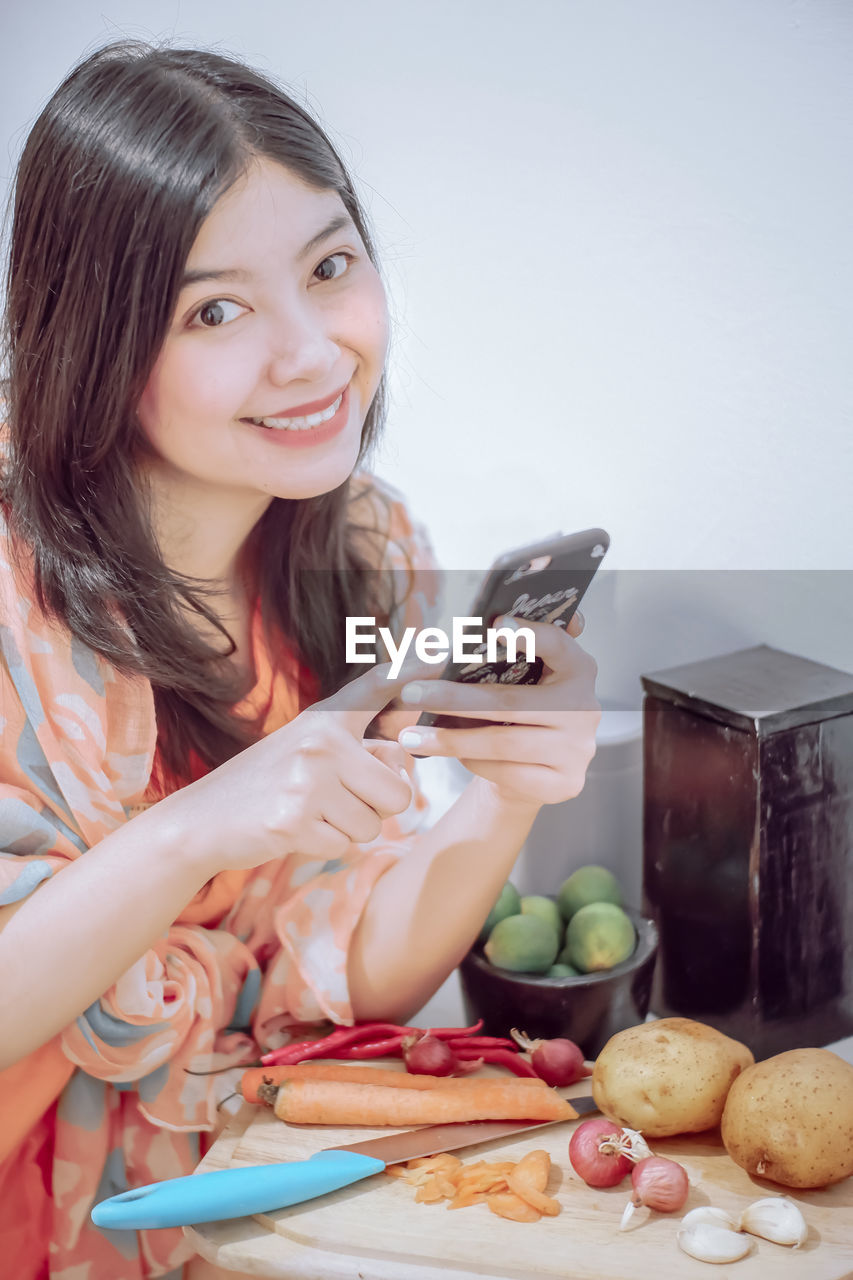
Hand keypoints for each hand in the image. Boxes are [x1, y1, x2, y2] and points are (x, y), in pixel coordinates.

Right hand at [160, 665, 413, 875]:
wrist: (202, 819)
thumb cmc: (267, 782)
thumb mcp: (309, 747)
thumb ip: (361, 740)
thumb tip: (410, 734)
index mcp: (325, 720)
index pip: (376, 687)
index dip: (412, 669)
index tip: (441, 648)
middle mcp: (320, 743)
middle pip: (398, 791)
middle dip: (377, 807)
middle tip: (338, 800)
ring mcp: (306, 782)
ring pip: (373, 825)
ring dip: (348, 829)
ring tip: (312, 812)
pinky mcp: (293, 822)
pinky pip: (344, 847)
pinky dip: (324, 846)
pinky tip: (295, 829)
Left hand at [392, 613, 599, 806]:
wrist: (535, 767)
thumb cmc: (519, 710)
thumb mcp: (520, 680)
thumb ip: (505, 658)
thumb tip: (454, 643)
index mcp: (578, 669)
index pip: (557, 644)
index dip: (530, 635)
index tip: (496, 624)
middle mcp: (585, 708)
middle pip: (510, 702)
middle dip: (453, 698)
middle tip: (411, 694)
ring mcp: (578, 749)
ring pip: (502, 742)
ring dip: (450, 740)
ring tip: (412, 737)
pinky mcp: (565, 783)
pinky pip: (506, 772)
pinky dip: (472, 762)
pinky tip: (447, 754)